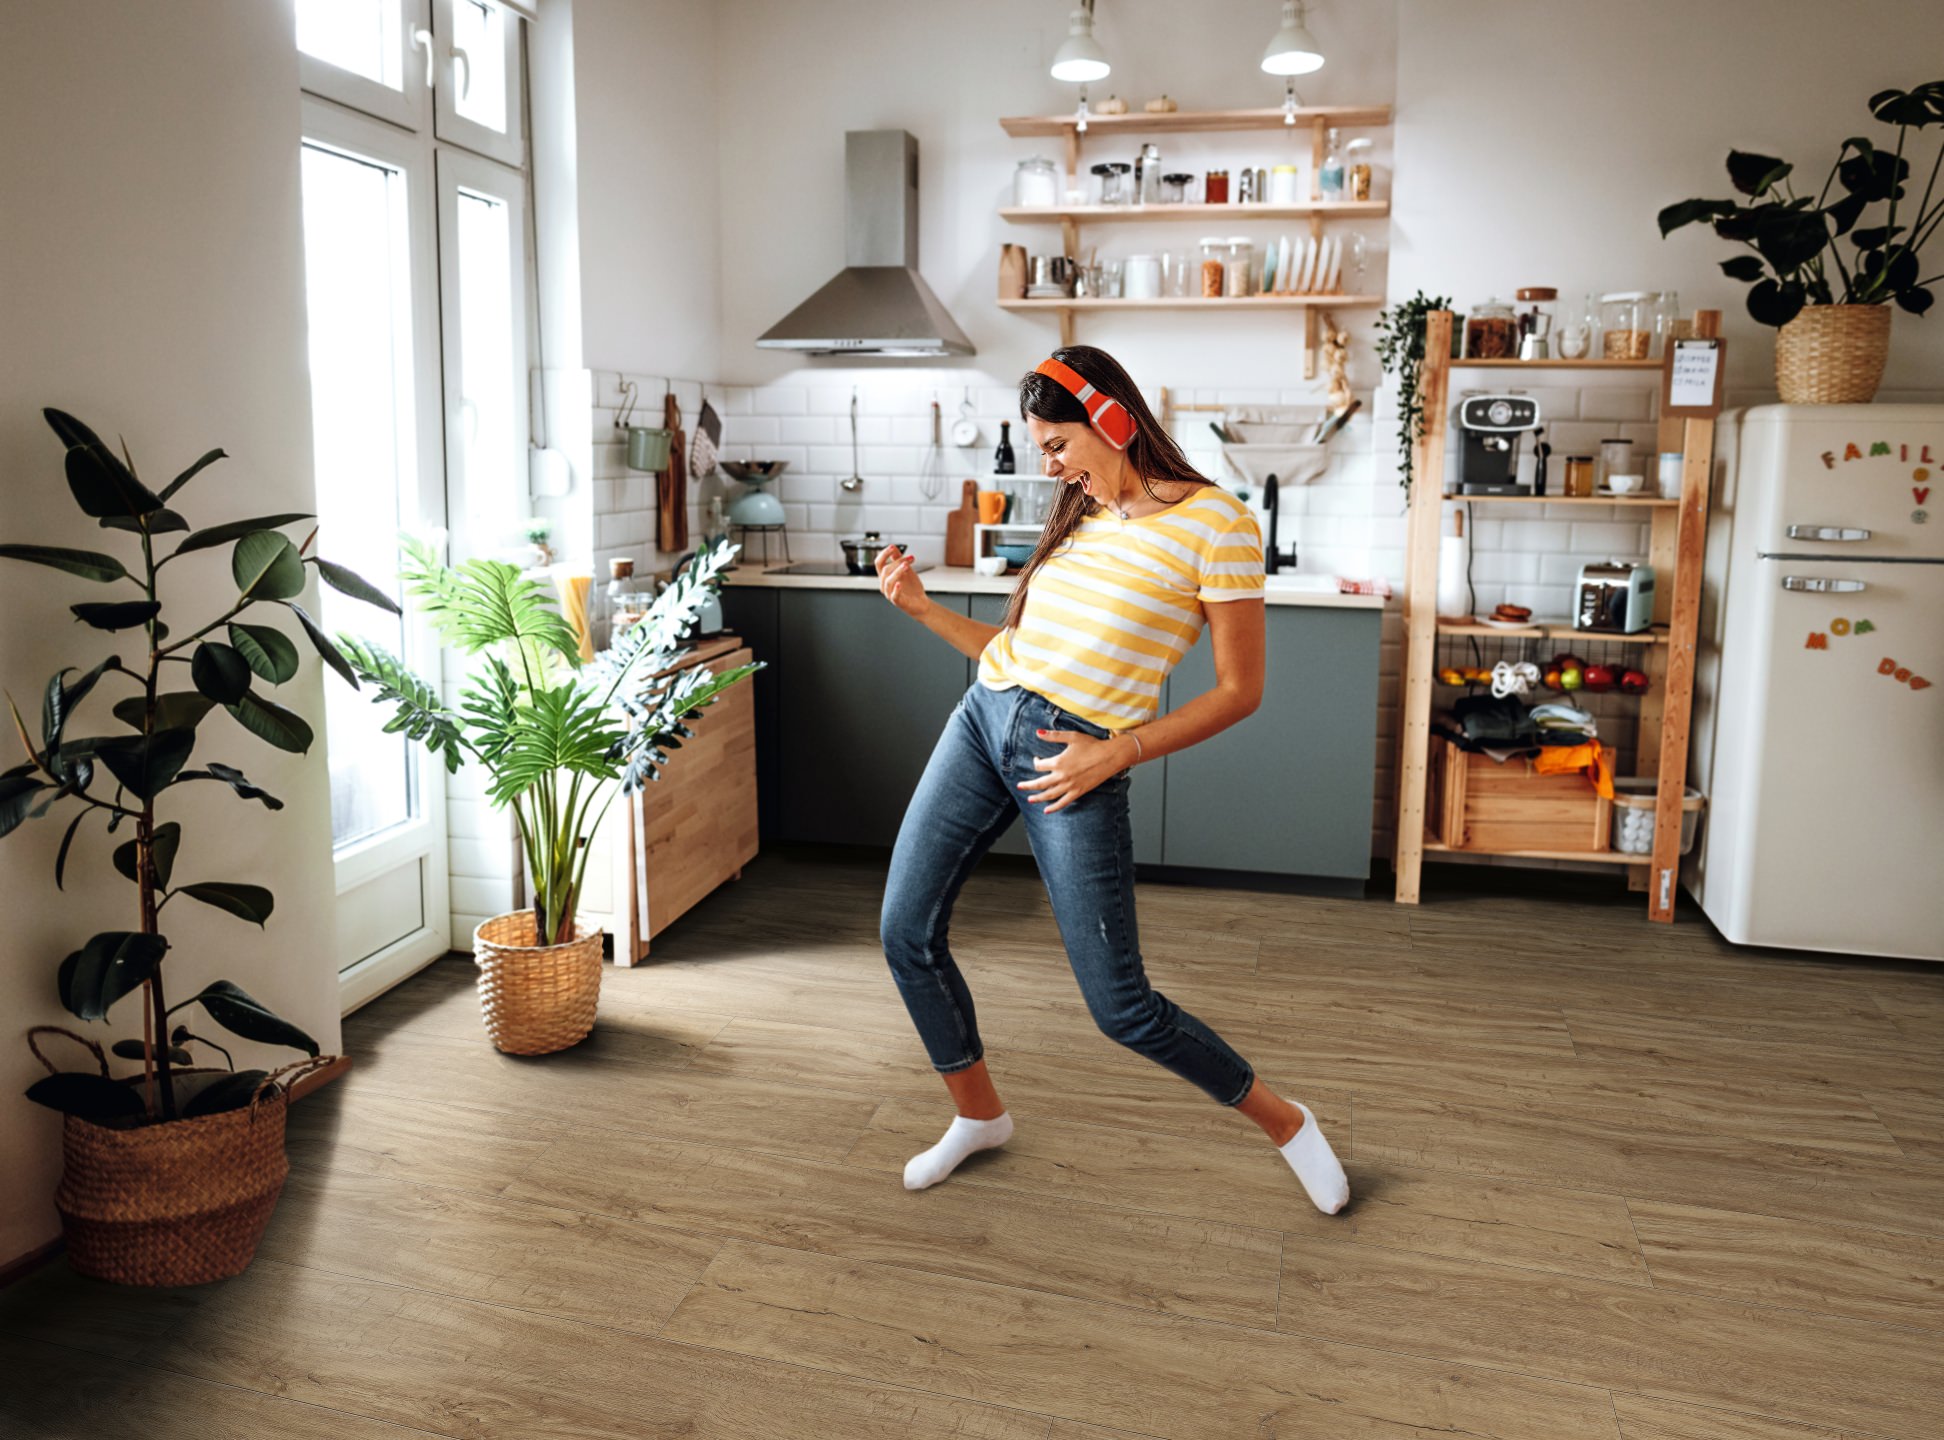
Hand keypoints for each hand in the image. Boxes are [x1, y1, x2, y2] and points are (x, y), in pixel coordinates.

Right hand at [874, 544, 930, 617]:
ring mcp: (890, 593)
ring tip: (907, 565)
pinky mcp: (897, 601)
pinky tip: (900, 583)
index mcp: (885, 576)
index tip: (892, 547)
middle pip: (885, 570)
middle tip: (909, 559)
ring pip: (888, 581)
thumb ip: (899, 559)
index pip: (878, 563)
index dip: (884, 554)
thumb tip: (893, 547)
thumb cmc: (911, 587)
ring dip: (897, 571)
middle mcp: (885, 584)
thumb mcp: (906, 570)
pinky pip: (894, 595)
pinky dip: (896, 589)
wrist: (920, 602)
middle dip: (897, 561)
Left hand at [1018, 728, 1132, 812]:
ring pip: (1049, 795)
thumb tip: (1038, 732)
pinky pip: (1063, 802)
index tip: (1037, 759)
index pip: (1039, 766)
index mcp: (1058, 762)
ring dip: (1038, 798)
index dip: (1035, 762)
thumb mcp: (1071, 737)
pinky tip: (1047, 810)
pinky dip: (1054, 807)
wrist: (1110, 756)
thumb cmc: (1092, 745)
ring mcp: (1070, 786)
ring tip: (1030, 799)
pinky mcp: (1078, 792)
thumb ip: (1053, 736)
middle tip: (1020, 786)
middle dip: (1028, 785)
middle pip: (1040, 783)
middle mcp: (1062, 776)